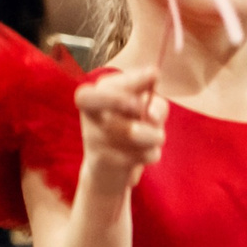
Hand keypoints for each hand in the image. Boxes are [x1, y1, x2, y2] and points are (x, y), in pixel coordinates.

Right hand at [77, 66, 165, 188]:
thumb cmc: (128, 132)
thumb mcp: (146, 111)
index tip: (155, 74)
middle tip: (140, 105)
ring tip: (157, 137)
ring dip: (155, 135)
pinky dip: (151, 154)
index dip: (132, 79)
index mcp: (96, 96)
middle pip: (104, 99)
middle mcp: (90, 115)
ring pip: (132, 131)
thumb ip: (155, 104)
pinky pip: (139, 154)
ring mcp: (94, 138)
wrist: (108, 173)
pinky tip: (146, 155)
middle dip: (122, 99)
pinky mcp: (103, 162)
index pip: (106, 84)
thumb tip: (151, 114)